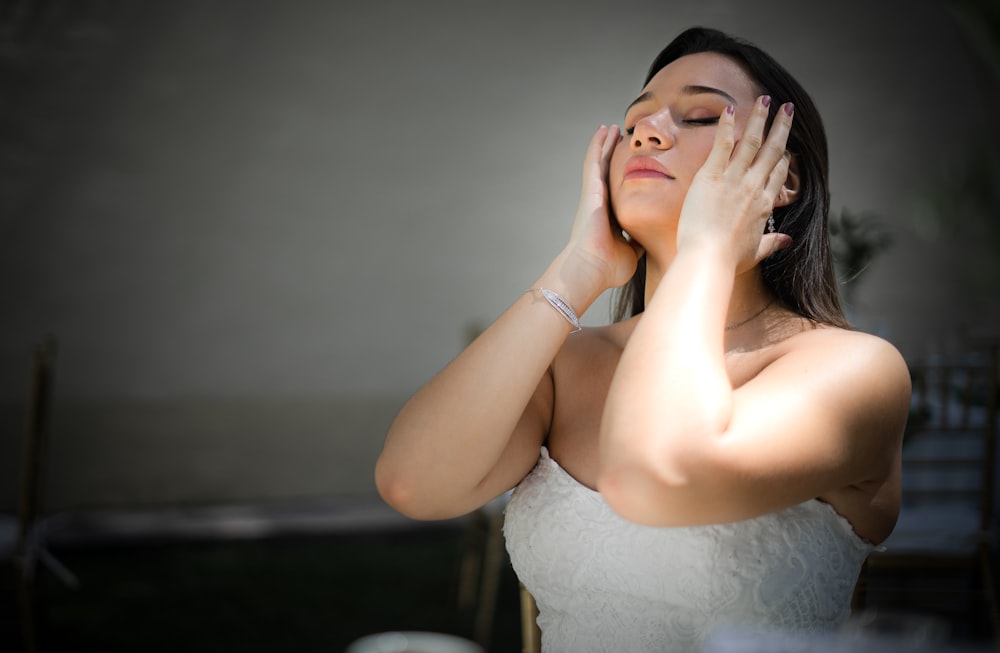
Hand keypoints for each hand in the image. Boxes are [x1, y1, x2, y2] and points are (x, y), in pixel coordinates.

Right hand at [565, 125, 644, 289]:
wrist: (591, 268)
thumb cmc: (608, 267)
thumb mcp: (632, 252)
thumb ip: (639, 242)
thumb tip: (648, 239)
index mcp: (609, 218)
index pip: (618, 192)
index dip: (624, 178)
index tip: (632, 167)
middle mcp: (600, 204)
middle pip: (608, 173)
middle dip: (614, 155)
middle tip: (620, 138)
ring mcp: (593, 195)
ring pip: (600, 163)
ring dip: (605, 145)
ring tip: (612, 128)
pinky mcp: (590, 189)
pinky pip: (593, 161)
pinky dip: (597, 145)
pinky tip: (603, 130)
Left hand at [676, 96, 793, 272]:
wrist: (708, 258)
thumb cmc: (728, 260)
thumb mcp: (756, 253)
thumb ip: (772, 243)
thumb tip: (787, 241)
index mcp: (764, 205)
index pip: (778, 174)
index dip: (783, 158)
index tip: (785, 147)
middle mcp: (754, 187)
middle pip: (772, 151)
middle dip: (780, 127)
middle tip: (786, 109)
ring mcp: (735, 179)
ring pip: (752, 141)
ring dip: (760, 118)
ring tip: (766, 99)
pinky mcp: (712, 175)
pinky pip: (723, 144)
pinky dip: (727, 125)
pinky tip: (730, 109)